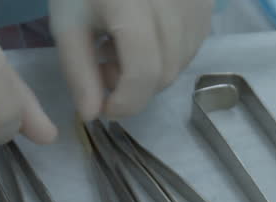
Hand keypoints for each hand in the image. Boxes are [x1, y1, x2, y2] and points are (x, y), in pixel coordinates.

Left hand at [51, 0, 213, 119]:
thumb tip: (92, 116)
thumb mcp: (68, 23)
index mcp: (132, 7)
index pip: (143, 73)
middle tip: (107, 65)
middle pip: (164, 74)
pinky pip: (191, 47)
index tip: (103, 106)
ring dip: (151, 70)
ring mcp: (196, 5)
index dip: (124, 101)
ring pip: (180, 65)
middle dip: (134, 86)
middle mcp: (173, 5)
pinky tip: (147, 33)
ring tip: (125, 45)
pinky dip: (168, 53)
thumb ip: (79, 71)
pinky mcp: (207, 6)